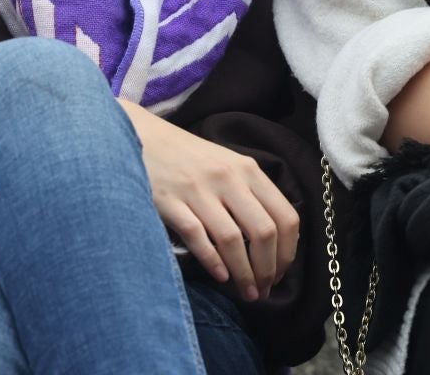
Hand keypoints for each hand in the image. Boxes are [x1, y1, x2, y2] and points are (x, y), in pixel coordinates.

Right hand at [122, 102, 300, 302]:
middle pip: (263, 232)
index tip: (281, 274)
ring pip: (232, 239)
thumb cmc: (189, 158)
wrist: (143, 136)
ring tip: (247, 292)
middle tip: (264, 291)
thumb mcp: (228, 165)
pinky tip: (220, 276)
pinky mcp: (170, 201)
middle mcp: (227, 177)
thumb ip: (251, 194)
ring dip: (243, 273)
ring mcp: (198, 189)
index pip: (284, 216)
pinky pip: (197, 236)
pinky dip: (212, 261)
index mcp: (247, 170)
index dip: (287, 252)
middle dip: (268, 269)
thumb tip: (273, 244)